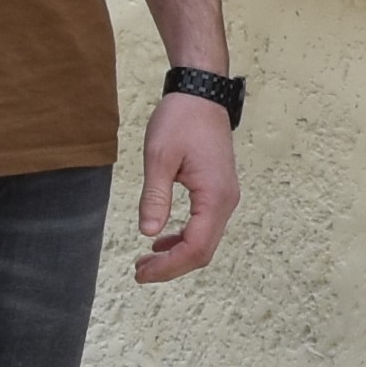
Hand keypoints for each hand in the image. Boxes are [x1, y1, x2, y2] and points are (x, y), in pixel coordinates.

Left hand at [135, 91, 239, 281]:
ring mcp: (225, 197)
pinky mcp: (218, 192)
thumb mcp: (159, 158)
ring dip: (178, 255)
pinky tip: (161, 240)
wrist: (202, 94)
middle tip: (140, 272)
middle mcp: (226, 201)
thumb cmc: (181, 120)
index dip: (169, 266)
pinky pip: (205, 226)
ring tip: (146, 260)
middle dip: (172, 267)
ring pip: (205, 241)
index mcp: (214, 196)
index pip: (195, 247)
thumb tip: (148, 232)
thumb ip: (155, 197)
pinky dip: (184, 239)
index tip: (141, 272)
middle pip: (203, 251)